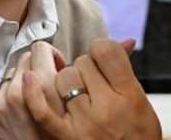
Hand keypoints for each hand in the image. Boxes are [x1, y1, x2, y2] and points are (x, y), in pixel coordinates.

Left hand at [0, 42, 65, 139]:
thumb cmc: (61, 133)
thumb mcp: (73, 100)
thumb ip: (68, 73)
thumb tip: (76, 55)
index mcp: (40, 82)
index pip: (40, 47)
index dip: (51, 55)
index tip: (56, 68)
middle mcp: (17, 91)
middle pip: (24, 58)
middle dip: (36, 67)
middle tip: (46, 84)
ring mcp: (1, 103)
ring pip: (11, 74)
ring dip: (22, 82)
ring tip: (34, 98)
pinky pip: (0, 92)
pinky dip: (10, 96)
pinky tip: (23, 110)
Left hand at [24, 40, 161, 139]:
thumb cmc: (136, 136)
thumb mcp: (141, 103)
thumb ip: (126, 72)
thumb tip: (126, 40)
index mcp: (129, 96)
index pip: (105, 51)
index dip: (100, 49)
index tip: (100, 57)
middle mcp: (106, 108)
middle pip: (82, 63)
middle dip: (84, 67)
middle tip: (89, 82)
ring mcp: (83, 123)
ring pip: (62, 78)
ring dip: (64, 79)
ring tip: (73, 92)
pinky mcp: (63, 137)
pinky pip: (41, 111)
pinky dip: (33, 94)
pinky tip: (29, 78)